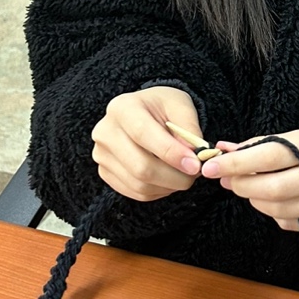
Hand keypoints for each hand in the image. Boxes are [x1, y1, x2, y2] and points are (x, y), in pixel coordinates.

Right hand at [91, 87, 221, 201]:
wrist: (144, 113)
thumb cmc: (163, 107)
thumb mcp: (180, 105)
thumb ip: (190, 128)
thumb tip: (195, 155)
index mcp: (122, 108)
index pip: (143, 134)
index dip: (171, 153)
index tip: (195, 164)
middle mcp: (106, 132)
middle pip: (140, 166)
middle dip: (174, 176)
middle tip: (195, 173)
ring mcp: (102, 155)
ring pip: (140, 184)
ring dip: (170, 185)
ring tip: (185, 174)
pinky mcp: (105, 173)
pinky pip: (136, 192)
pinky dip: (159, 191)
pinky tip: (170, 179)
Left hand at [199, 125, 298, 234]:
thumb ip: (266, 145)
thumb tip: (224, 152)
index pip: (274, 155)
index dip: (238, 163)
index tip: (213, 166)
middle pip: (277, 189)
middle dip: (245, 187)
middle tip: (230, 181)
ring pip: (284, 210)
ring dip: (258, 202)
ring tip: (252, 191)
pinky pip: (297, 224)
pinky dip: (278, 215)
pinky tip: (276, 203)